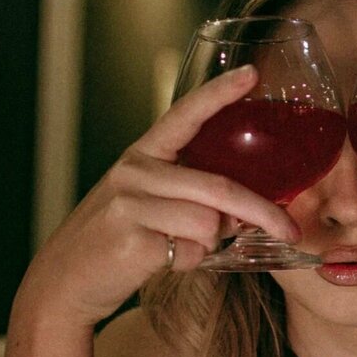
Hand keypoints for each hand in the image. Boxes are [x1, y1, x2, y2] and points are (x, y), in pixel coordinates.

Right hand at [17, 65, 300, 326]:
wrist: (66, 281)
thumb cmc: (118, 241)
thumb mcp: (151, 205)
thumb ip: (195, 199)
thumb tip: (246, 212)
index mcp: (144, 155)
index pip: (185, 114)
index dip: (220, 93)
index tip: (254, 75)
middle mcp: (135, 171)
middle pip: (220, 187)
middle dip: (263, 212)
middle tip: (289, 229)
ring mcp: (130, 204)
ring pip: (209, 223)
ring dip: (211, 244)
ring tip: (182, 246)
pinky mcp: (132, 240)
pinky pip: (191, 252)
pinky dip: (189, 262)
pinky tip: (162, 260)